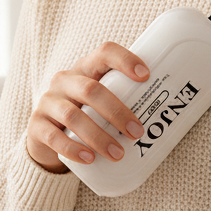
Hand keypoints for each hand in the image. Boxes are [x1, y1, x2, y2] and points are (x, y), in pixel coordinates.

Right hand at [26, 42, 149, 172]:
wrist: (46, 136)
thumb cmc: (85, 115)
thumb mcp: (100, 102)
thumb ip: (124, 100)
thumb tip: (173, 116)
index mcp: (85, 69)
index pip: (104, 53)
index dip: (124, 60)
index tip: (146, 76)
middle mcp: (64, 81)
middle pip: (91, 90)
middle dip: (117, 112)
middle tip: (137, 132)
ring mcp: (47, 102)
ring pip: (72, 115)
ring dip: (98, 136)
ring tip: (118, 154)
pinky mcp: (36, 126)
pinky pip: (53, 136)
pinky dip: (73, 148)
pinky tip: (89, 158)